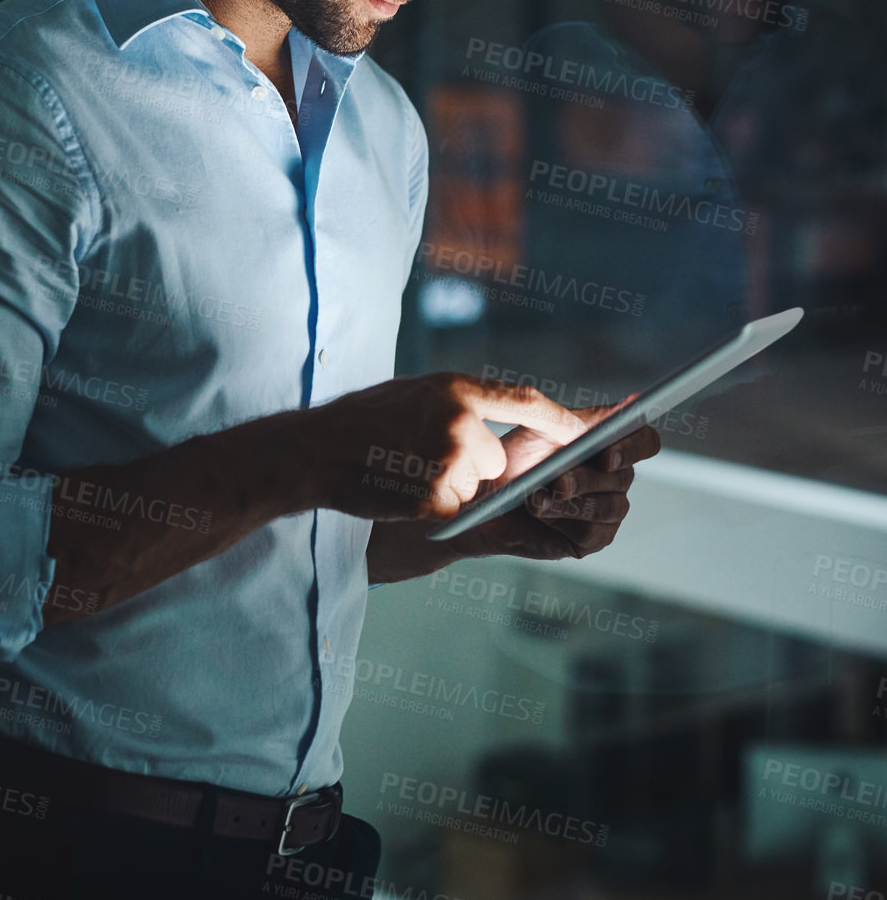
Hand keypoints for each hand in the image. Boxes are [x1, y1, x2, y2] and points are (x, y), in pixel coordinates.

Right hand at [308, 372, 589, 522]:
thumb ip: (458, 404)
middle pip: (497, 461)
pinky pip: (453, 510)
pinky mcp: (435, 499)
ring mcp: (448, 463)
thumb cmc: (361, 421)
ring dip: (449, 488)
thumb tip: (496, 425)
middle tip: (423, 456)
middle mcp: (460, 424)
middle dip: (472, 468)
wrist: (314, 450)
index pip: (525, 400)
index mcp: (456, 389)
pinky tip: (399, 490)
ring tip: (405, 470)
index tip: (584, 430)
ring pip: (475, 489)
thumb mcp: (414, 392)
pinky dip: (431, 507)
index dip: (558, 417)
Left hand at [450, 403, 660, 562]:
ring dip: (570, 500)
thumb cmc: (512, 460)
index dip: (634, 447)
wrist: (481, 499)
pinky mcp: (591, 539)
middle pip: (624, 477)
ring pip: (610, 506)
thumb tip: (631, 402)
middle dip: (586, 478)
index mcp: (609, 446)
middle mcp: (614, 478)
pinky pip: (594, 532)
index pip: (645, 442)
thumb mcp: (544, 429)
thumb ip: (586, 418)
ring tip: (535, 496)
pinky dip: (564, 521)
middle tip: (555, 480)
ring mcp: (606, 510)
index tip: (606, 455)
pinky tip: (539, 512)